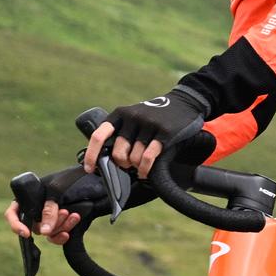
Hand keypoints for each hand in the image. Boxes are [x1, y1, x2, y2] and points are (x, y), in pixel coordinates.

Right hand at [4, 165, 111, 245]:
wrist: (90, 181)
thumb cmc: (67, 179)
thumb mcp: (55, 190)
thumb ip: (49, 210)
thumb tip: (44, 232)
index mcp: (27, 198)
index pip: (13, 214)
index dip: (16, 225)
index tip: (26, 233)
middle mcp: (35, 210)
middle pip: (35, 226)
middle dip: (50, 222)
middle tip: (64, 212)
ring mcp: (47, 219)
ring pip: (48, 232)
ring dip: (60, 226)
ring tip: (73, 215)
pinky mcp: (59, 225)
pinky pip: (57, 235)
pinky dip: (65, 231)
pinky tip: (73, 223)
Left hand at [87, 88, 207, 175]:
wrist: (185, 102)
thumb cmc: (155, 116)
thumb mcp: (133, 117)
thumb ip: (120, 132)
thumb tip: (104, 160)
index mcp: (120, 114)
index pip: (99, 136)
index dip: (92, 155)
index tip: (90, 169)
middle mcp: (132, 118)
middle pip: (117, 153)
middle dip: (122, 164)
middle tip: (128, 165)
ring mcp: (149, 124)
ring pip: (133, 158)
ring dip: (136, 167)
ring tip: (140, 167)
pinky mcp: (165, 133)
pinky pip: (148, 158)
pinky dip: (144, 169)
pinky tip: (144, 172)